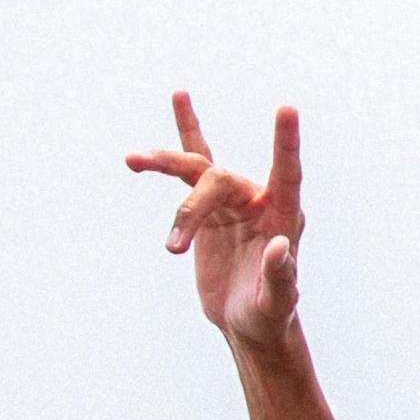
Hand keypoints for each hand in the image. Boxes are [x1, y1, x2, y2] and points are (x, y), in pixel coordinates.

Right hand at [127, 93, 303, 349]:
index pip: (287, 174)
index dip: (286, 144)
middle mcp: (258, 200)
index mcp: (284, 217)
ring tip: (132, 160)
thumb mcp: (277, 302)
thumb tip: (280, 245)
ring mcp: (231, 200)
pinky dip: (179, 140)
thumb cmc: (270, 314)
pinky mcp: (207, 207)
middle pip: (219, 180)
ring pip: (197, 167)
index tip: (287, 108)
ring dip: (164, 164)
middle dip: (192, 209)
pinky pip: (190, 167)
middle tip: (174, 250)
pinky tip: (180, 97)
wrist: (248, 321)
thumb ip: (281, 275)